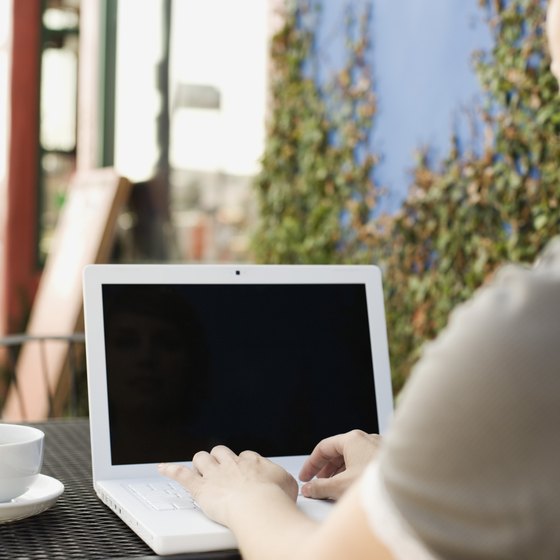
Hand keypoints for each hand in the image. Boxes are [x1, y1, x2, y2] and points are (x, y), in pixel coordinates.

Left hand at [159, 446, 298, 526]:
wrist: (258, 507)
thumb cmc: (274, 499)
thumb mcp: (289, 485)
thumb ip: (285, 480)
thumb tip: (288, 482)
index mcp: (252, 461)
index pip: (243, 456)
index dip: (241, 465)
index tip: (242, 473)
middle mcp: (231, 463)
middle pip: (220, 452)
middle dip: (218, 458)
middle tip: (220, 469)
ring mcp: (214, 473)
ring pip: (201, 458)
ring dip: (200, 463)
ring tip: (200, 469)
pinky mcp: (200, 487)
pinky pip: (181, 474)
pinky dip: (171, 470)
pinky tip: (162, 468)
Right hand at [299, 430, 381, 499]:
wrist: (407, 494)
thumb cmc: (377, 485)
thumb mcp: (340, 487)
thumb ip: (320, 487)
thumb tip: (309, 489)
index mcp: (352, 439)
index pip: (323, 447)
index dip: (311, 463)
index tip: (305, 476)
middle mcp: (366, 439)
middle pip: (338, 451)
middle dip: (325, 469)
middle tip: (316, 483)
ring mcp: (378, 448)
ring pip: (352, 457)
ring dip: (339, 472)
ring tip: (333, 488)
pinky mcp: (387, 460)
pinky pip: (364, 463)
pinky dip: (353, 473)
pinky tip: (353, 489)